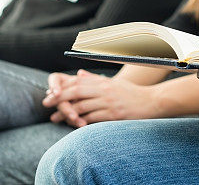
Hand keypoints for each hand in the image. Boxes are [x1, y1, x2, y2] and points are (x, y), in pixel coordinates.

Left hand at [42, 70, 159, 126]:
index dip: (62, 88)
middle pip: (77, 93)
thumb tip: (79, 74)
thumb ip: (96, 79)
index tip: (50, 94)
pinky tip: (74, 125)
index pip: (78, 83)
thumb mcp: (114, 83)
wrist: (152, 102)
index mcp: (104, 82)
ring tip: (56, 119)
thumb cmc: (132, 93)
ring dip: (67, 113)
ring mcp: (109, 103)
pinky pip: (93, 119)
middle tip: (46, 105)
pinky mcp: (114, 116)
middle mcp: (105, 91)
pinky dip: (82, 122)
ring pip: (82, 107)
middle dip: (59, 99)